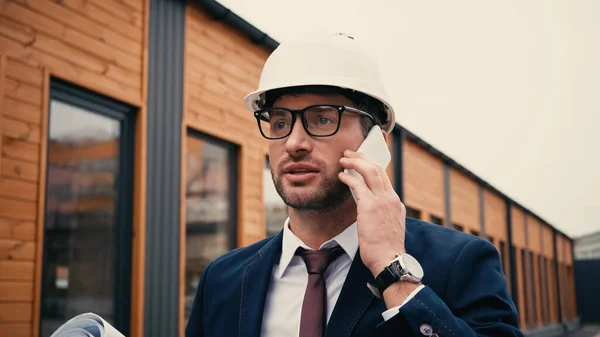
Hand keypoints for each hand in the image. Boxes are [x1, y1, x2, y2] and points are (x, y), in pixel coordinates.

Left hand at [338, 150, 406, 276]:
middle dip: (363, 157)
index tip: (362, 161)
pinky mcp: (371, 207)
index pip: (384, 178)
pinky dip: (348, 178)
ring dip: (355, 162)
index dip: (372, 166)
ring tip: (343, 159)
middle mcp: (391, 198)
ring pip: (370, 171)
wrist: (390, 260)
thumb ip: (380, 214)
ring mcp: (382, 201)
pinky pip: (358, 185)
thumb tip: (367, 209)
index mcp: (395, 203)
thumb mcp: (387, 227)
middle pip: (378, 168)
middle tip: (350, 153)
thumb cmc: (385, 249)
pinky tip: (341, 176)